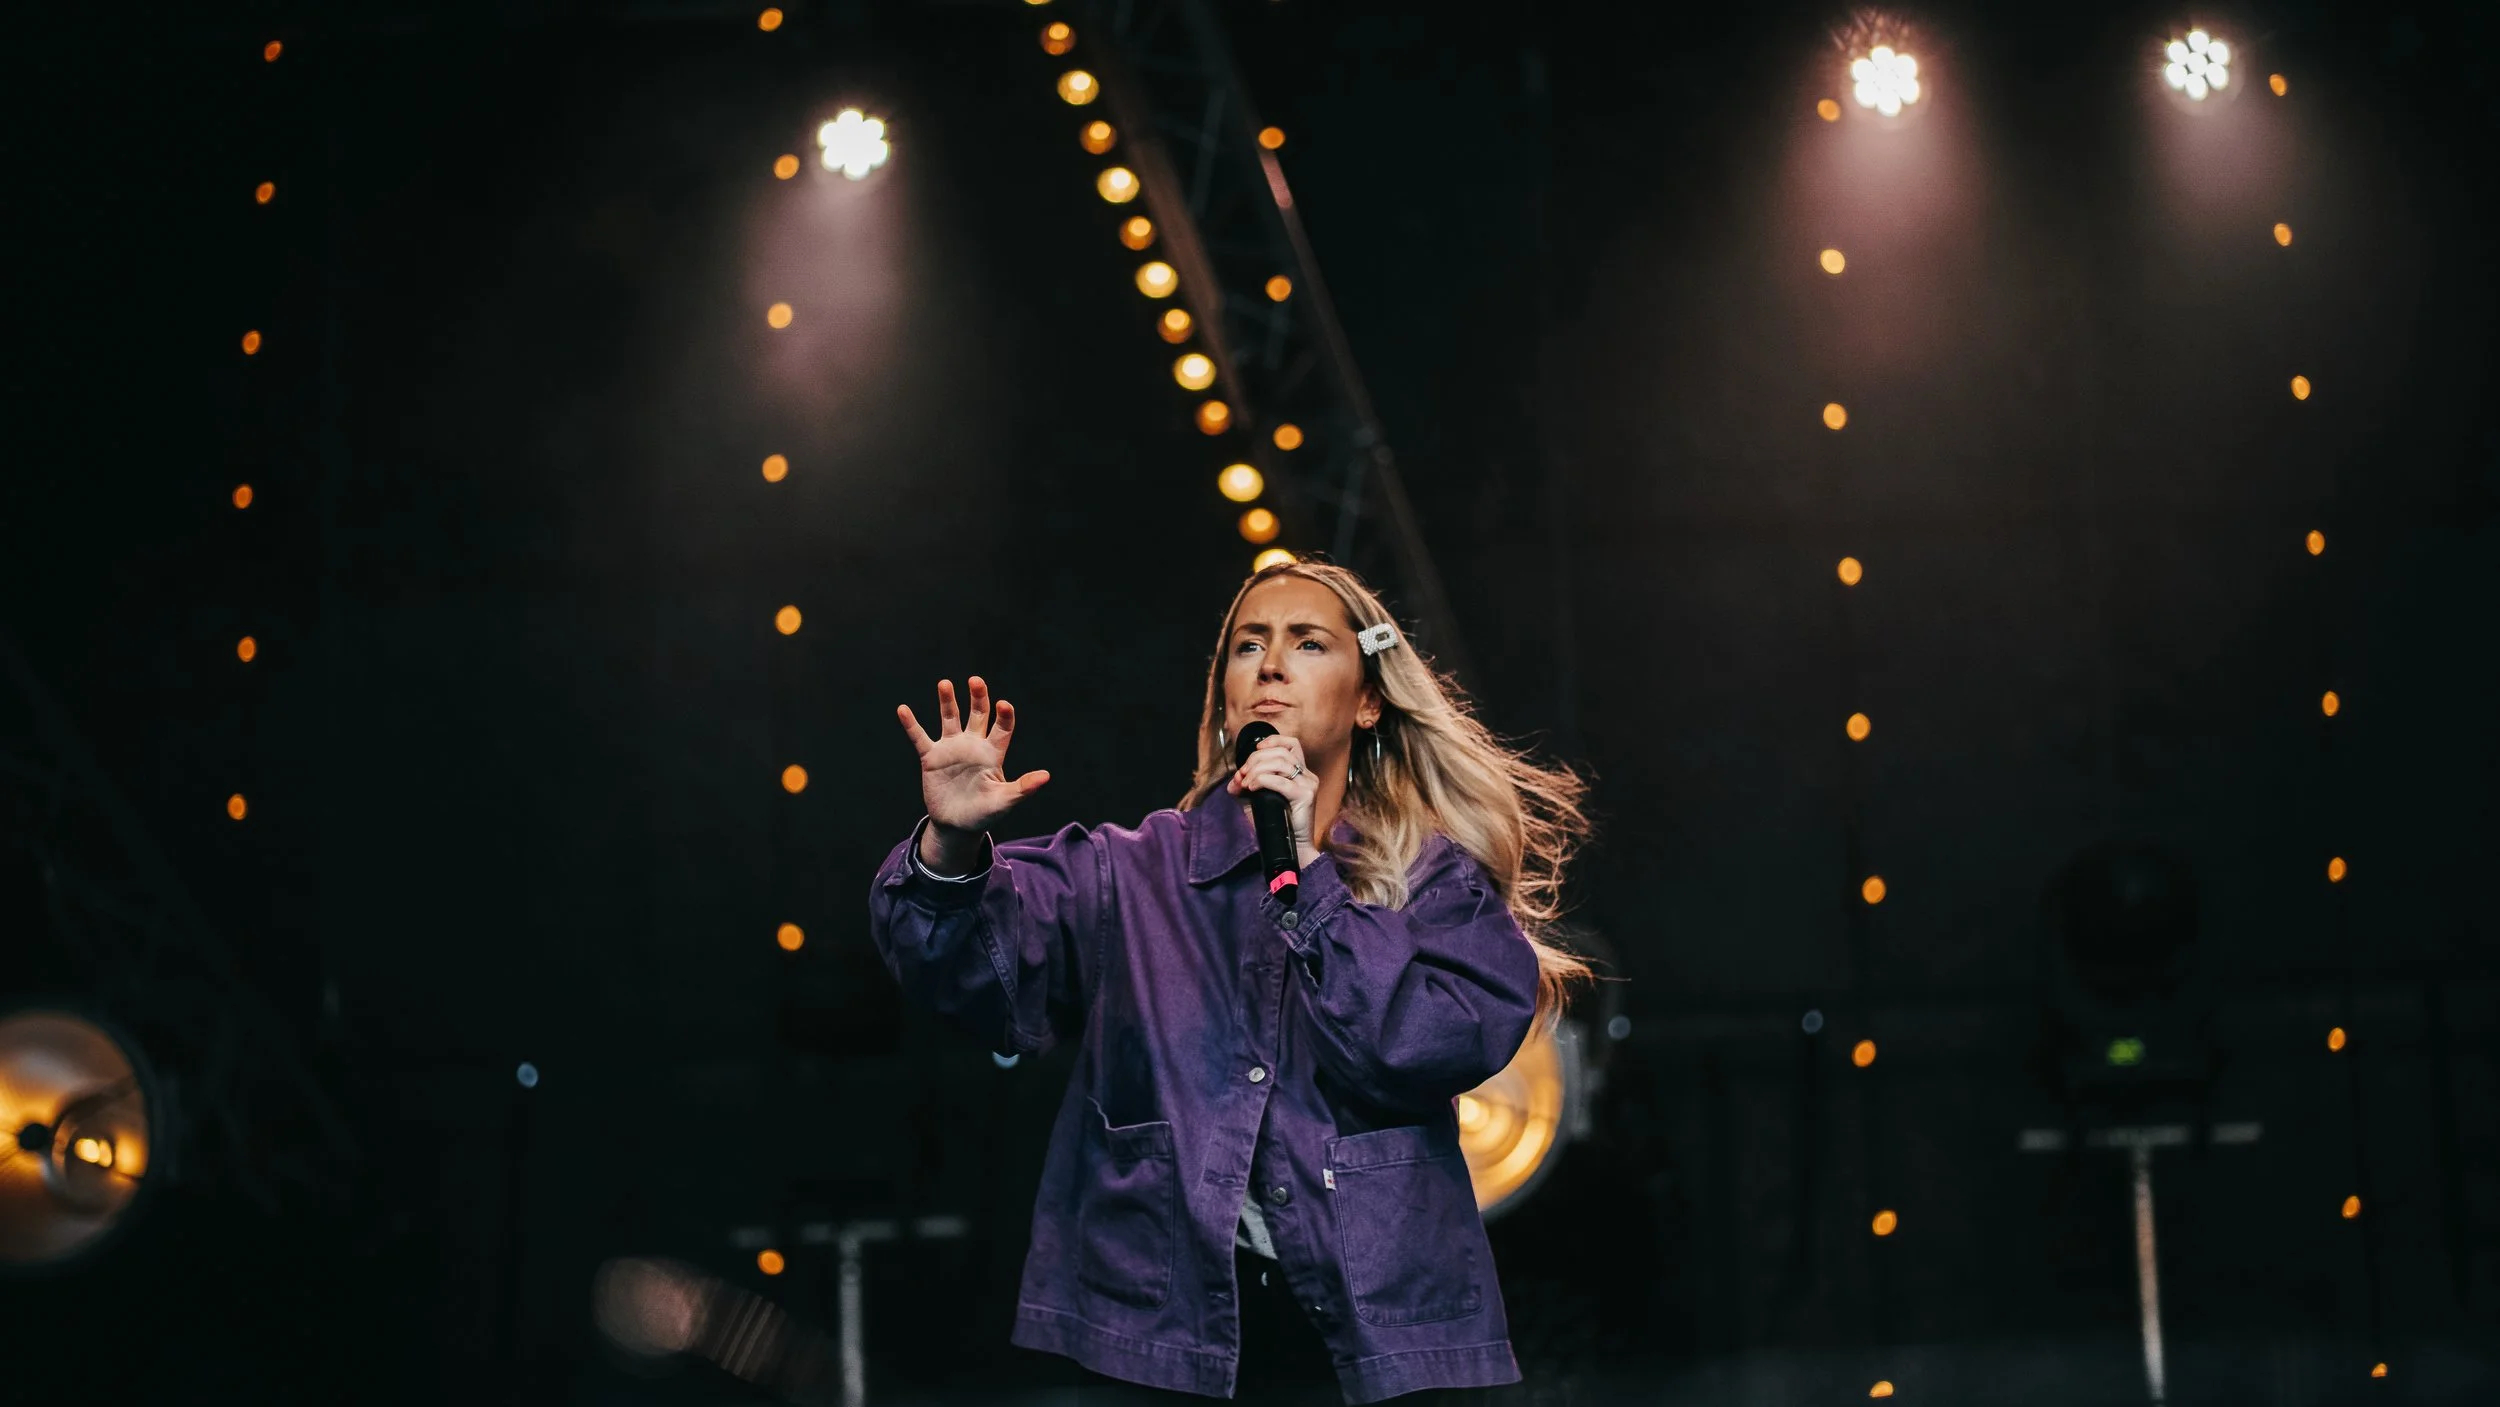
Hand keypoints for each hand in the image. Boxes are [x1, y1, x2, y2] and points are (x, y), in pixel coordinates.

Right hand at [897, 676, 1049, 865]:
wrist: (956, 826)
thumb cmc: (984, 814)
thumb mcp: (1004, 801)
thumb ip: (1023, 788)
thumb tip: (1046, 776)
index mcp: (993, 753)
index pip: (1002, 728)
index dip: (1004, 715)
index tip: (1003, 704)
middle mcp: (973, 746)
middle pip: (978, 714)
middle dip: (978, 697)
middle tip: (976, 680)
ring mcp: (951, 750)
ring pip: (950, 718)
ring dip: (947, 701)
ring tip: (945, 683)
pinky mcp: (931, 758)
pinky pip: (920, 737)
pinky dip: (911, 724)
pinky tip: (903, 709)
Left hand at [1225, 731, 1317, 866]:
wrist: (1292, 848)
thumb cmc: (1277, 824)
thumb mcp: (1258, 801)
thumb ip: (1246, 787)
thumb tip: (1234, 780)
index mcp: (1301, 772)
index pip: (1292, 744)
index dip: (1273, 741)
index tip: (1255, 750)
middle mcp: (1307, 775)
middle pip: (1281, 752)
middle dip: (1256, 759)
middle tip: (1242, 774)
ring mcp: (1308, 784)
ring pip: (1280, 763)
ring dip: (1257, 769)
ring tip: (1246, 783)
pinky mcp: (1305, 796)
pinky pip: (1280, 781)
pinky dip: (1262, 780)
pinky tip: (1252, 788)